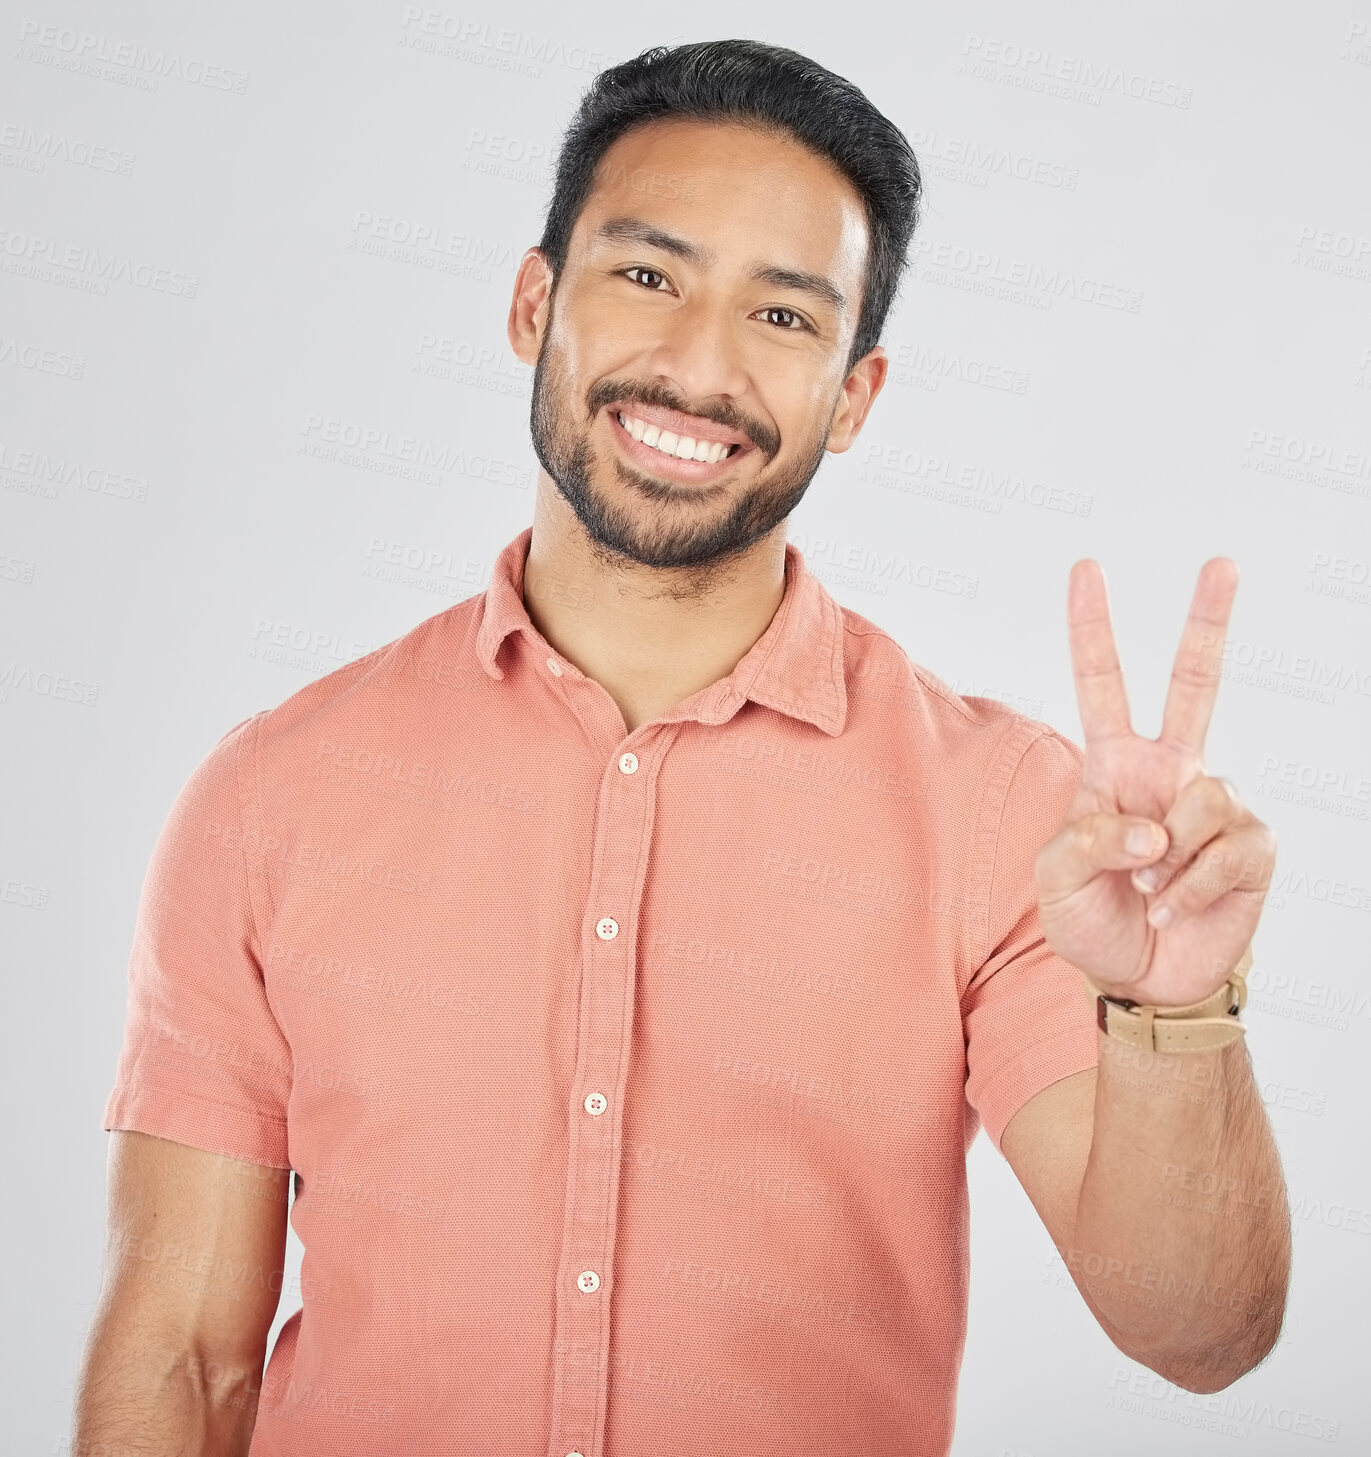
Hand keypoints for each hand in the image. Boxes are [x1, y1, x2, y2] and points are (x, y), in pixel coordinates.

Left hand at [1033, 558, 1275, 1006]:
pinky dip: (1191, 887)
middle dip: (1208, 622)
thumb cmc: (1091, 922)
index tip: (1085, 568)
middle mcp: (1169, 771)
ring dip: (1165, 861)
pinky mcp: (1252, 845)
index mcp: (1114, 765)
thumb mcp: (1056, 879)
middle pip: (1194, 683)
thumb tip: (1154, 826)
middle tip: (1222, 562)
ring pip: (1202, 800)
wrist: (1141, 979)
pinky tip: (1174, 907)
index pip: (1102, 685)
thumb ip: (1090, 841)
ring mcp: (1215, 803)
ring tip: (1148, 892)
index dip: (1092, 629)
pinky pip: (1226, 850)